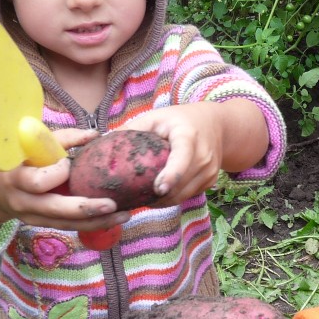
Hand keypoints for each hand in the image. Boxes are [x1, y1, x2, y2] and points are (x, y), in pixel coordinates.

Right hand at [0, 128, 129, 232]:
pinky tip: (115, 218)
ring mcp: (34, 218)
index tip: (68, 163)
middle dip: (85, 209)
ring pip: (67, 224)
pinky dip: (94, 224)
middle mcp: (24, 202)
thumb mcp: (32, 146)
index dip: (56, 173)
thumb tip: (95, 135)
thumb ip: (62, 139)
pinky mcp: (45, 225)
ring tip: (125, 215)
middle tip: (112, 204)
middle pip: (56, 210)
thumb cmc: (20, 159)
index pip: (37, 182)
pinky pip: (70, 227)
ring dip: (98, 222)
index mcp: (17, 178)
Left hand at [121, 99, 269, 206]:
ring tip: (140, 200)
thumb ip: (132, 129)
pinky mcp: (209, 182)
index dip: (172, 175)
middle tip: (132, 199)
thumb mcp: (157, 117)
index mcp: (189, 137)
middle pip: (181, 185)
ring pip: (183, 195)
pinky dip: (171, 198)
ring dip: (162, 201)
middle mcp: (204, 157)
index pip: (183, 160)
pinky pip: (187, 196)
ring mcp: (209, 172)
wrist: (216, 125)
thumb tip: (102, 141)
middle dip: (157, 196)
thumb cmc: (180, 119)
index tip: (158, 188)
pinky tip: (155, 196)